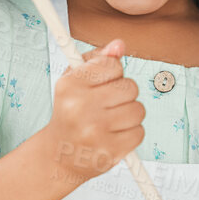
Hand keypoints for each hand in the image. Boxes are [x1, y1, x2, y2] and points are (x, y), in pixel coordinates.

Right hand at [41, 38, 145, 182]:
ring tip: (111, 120)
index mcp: (70, 85)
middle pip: (130, 87)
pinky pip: (139, 132)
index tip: (102, 83)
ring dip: (129, 114)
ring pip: (138, 110)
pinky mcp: (110, 151)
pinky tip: (114, 135)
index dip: (113, 73)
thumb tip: (119, 45)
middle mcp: (80, 107)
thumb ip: (97, 59)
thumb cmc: (70, 111)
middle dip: (124, 94)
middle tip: (108, 103)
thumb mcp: (74, 80)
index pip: (113, 65)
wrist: (59, 155)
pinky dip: (131, 133)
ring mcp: (96, 131)